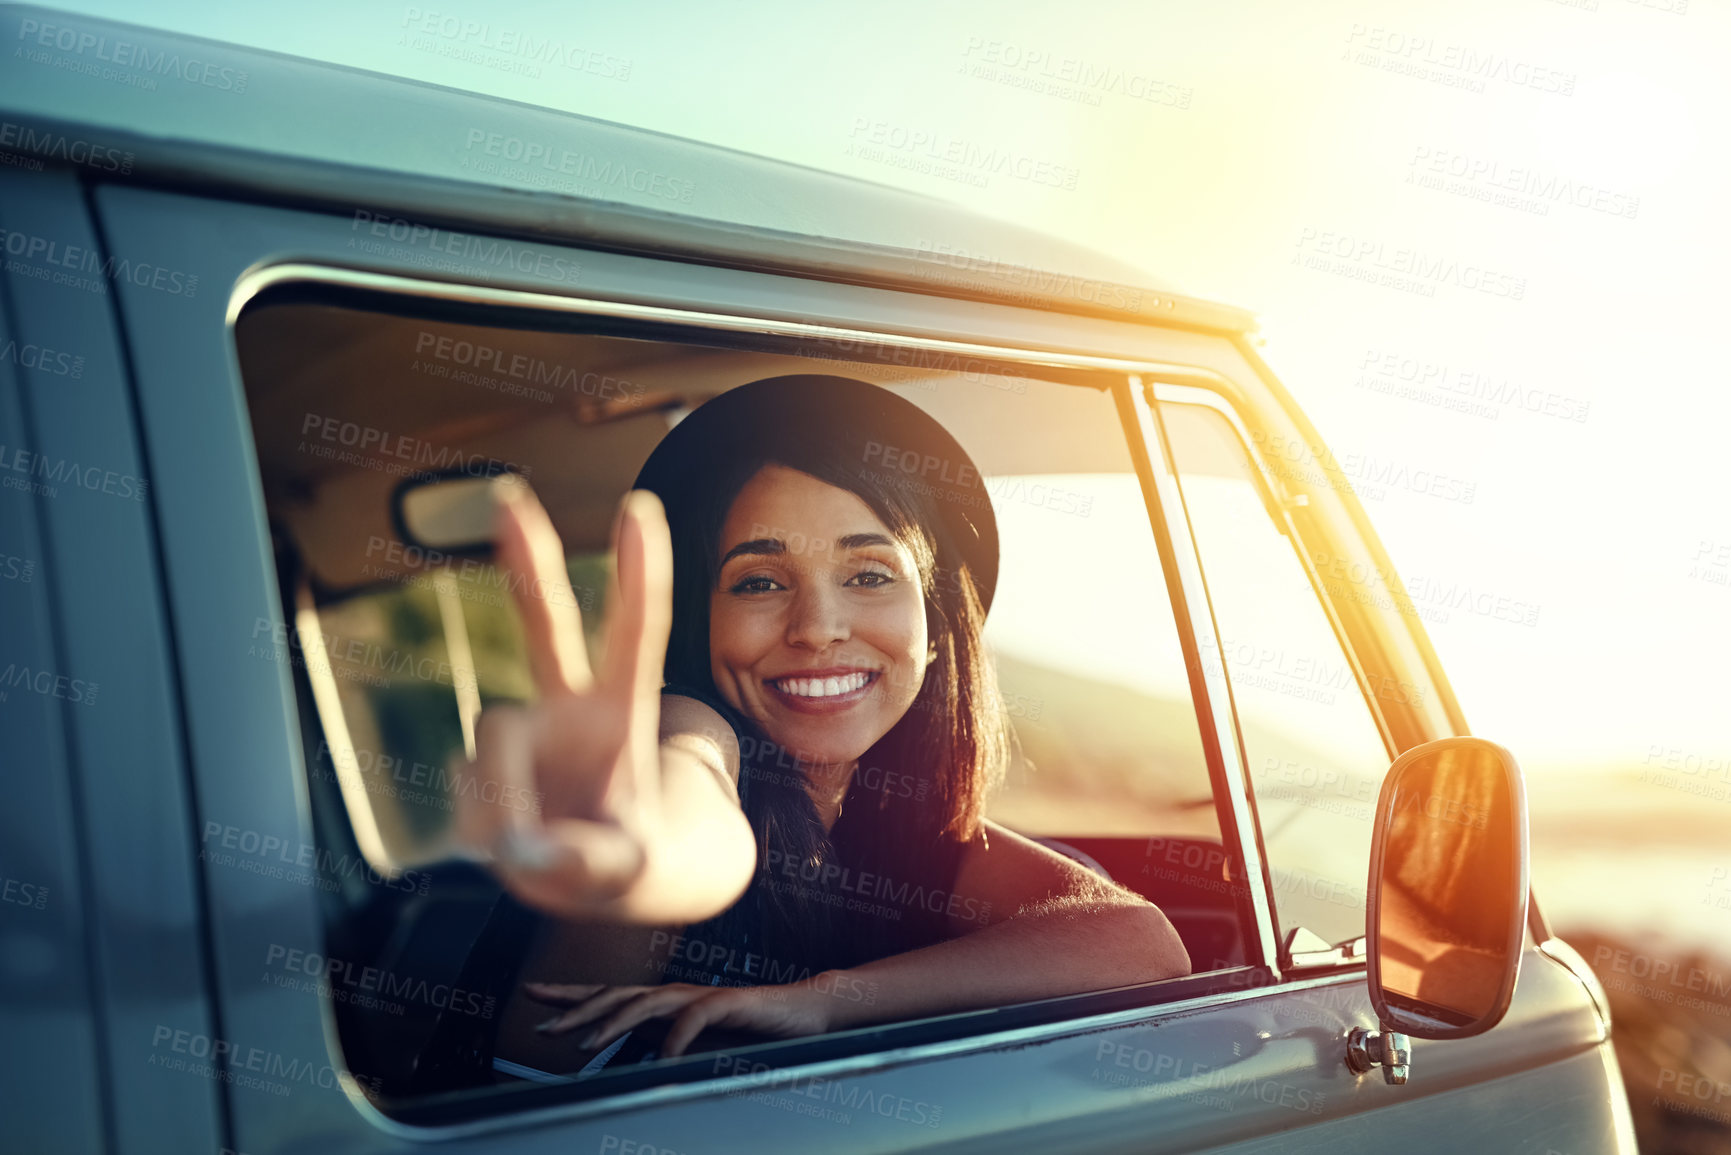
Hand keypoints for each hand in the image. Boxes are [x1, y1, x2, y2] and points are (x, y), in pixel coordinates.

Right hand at [451, 479, 673, 919]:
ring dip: (507, 804)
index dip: (639, 573)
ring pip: (491, 746)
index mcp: (623, 713)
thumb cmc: (629, 857)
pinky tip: (516, 844)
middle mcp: (569, 708)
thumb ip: (583, 862)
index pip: (635, 634)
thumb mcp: (627, 870)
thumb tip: (524, 855)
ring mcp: (522, 731)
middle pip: (546, 622)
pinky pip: (468, 796)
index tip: (642, 511)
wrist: (600, 874)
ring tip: (543, 849)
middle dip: (527, 558)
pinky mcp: (481, 761)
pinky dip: (488, 830)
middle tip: (509, 496)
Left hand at [523, 979, 835, 1057]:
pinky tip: (663, 1058)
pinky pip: (696, 1017)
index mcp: (664, 1002)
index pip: (608, 994)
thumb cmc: (749, 1029)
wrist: (803, 1013)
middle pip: (617, 994)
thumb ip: (662, 1046)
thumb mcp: (695, 1044)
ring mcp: (701, 995)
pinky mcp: (729, 1003)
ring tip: (585, 1046)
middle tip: (541, 1027)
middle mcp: (676, 993)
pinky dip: (676, 1037)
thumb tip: (627, 1063)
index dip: (570, 993)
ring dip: (612, 1023)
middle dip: (576, 1008)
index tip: (531, 994)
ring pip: (647, 1002)